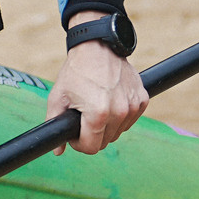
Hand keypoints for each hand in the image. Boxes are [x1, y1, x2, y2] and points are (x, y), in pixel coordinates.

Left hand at [46, 19, 147, 154]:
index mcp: (98, 113)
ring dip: (107, 126)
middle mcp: (120, 112)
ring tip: (95, 106)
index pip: (91, 148)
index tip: (75, 132)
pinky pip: (130, 119)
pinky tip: (110, 101)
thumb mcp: (57, 97)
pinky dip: (120, 116)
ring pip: (118, 132)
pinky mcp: (142, 99)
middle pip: (105, 142)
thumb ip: (55, 124)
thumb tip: (58, 151)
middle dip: (92, 135)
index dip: (79, 144)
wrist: (97, 47)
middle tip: (83, 118)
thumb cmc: (76, 71)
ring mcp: (133, 106)